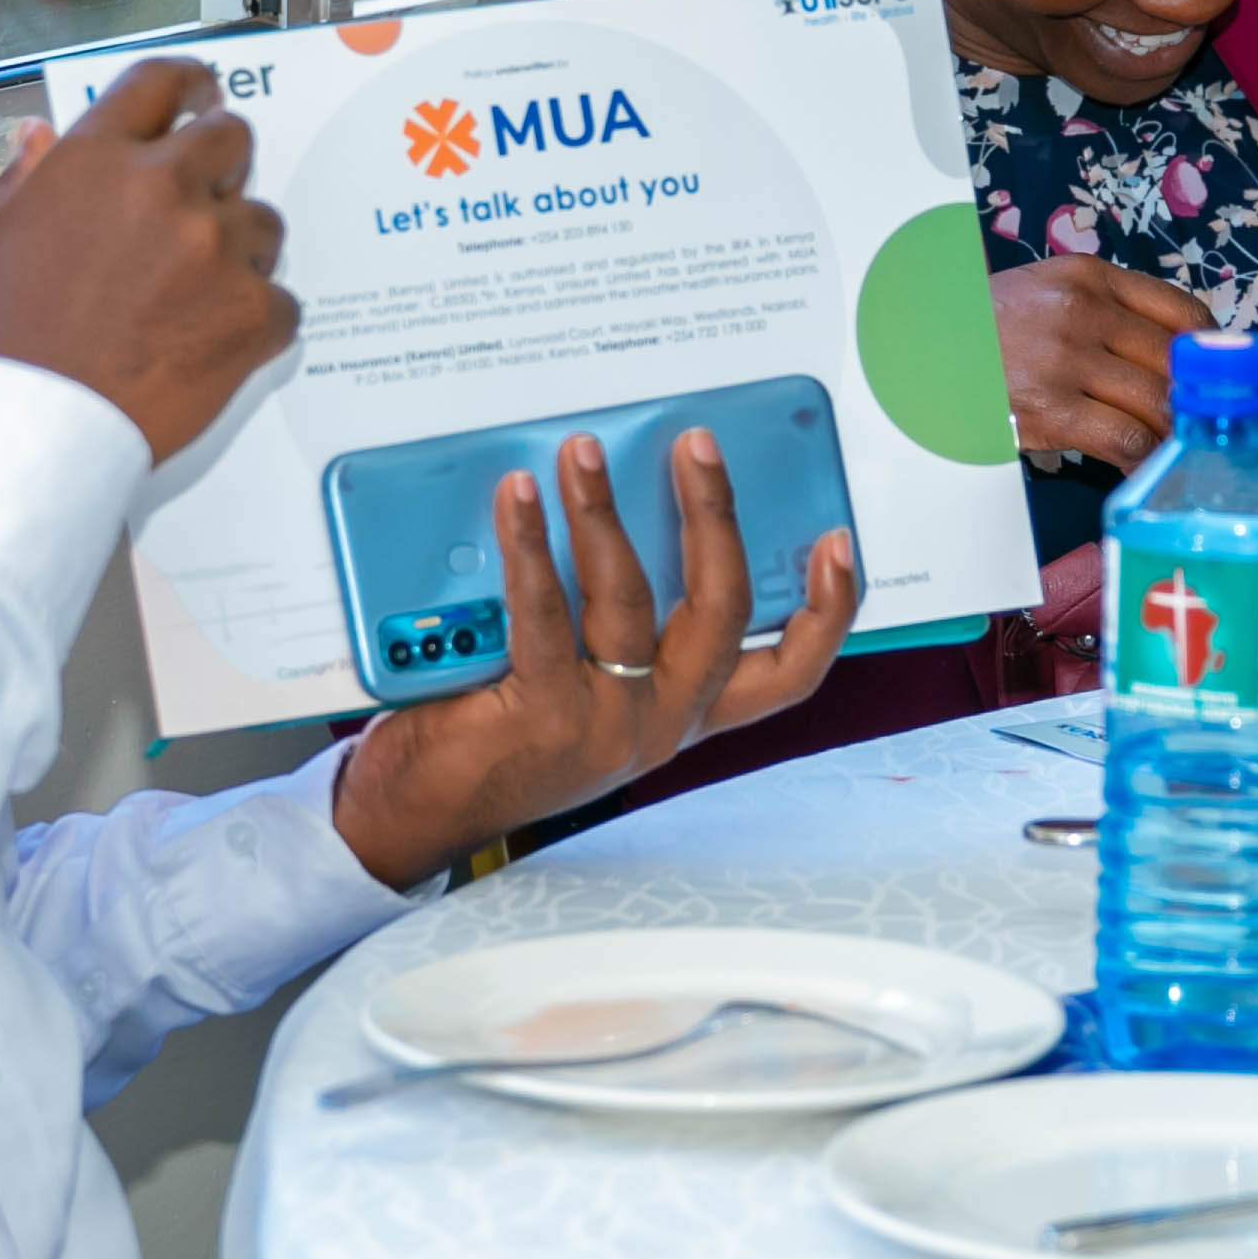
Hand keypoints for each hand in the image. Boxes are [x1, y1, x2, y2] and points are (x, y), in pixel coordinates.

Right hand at [0, 58, 296, 460]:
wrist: (31, 430)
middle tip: (199, 202)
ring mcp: (219, 250)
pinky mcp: (255, 314)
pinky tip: (210, 342)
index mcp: (97, 162)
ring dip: (238, 247)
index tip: (199, 93)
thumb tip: (42, 135)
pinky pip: (281, 299)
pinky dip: (256, 319)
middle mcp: (167, 189)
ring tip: (191, 295)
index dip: (185, 84)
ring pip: (262, 221)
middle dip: (218, 163)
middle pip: (231, 138)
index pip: (159, 83)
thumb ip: (27, 180)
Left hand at [328, 428, 861, 887]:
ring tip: (583, 453)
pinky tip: (521, 498)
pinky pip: (545, 612)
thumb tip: (624, 502)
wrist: (417, 812)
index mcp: (684, 712)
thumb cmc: (495, 734)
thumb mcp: (585, 684)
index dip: (829, 611)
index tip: (840, 542)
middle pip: (723, 611)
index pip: (788, 673)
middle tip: (695, 447)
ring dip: (606, 512)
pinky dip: (532, 544)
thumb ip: (613, 621)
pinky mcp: (543, 716)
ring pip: (632, 599)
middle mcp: (659, 722)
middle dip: (714, 516)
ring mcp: (606, 724)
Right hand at [991, 258, 1213, 469]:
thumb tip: (1171, 354)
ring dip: (1174, 433)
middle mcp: (1083, 310)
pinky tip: (1144, 467)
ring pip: (1158, 401)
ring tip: (1175, 451)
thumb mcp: (1043, 293)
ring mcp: (1066, 359)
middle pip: (1176, 359)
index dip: (1210, 351)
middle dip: (1198, 399)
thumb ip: (1101, 309)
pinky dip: (1144, 458)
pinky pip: (1125, 438)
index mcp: (1087, 275)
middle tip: (1204, 425)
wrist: (914, 351)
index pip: (1181, 309)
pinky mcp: (1051, 408)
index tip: (1213, 376)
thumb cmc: (982, 328)